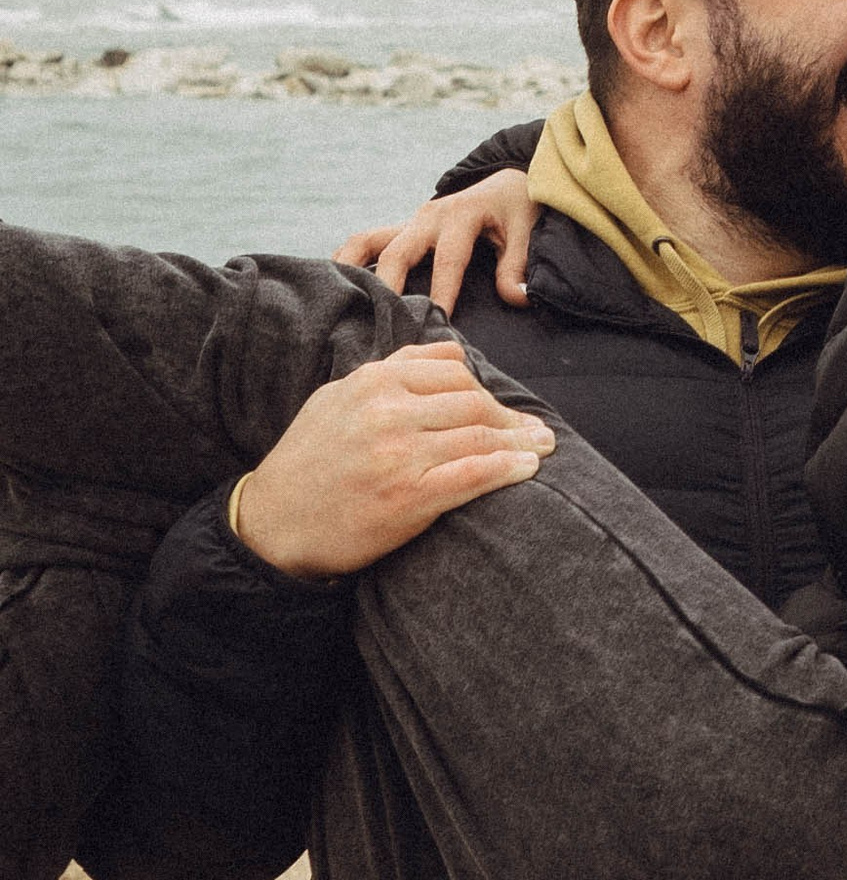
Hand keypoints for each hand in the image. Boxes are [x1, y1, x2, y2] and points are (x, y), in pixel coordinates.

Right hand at [231, 340, 556, 580]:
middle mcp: (388, 410)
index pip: (452, 370)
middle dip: (508, 417)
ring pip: (479, 435)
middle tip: (534, 430)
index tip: (502, 407)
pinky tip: (527, 469)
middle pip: (472, 401)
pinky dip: (507, 469)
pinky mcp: (408, 497)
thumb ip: (390, 372)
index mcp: (374, 380)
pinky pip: (473, 474)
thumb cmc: (308, 461)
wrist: (271, 524)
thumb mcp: (338, 398)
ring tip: (542, 447)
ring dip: (519, 442)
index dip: (486, 389)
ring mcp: (399, 454)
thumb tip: (447, 355)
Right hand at [335, 170, 536, 311]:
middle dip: (387, 289)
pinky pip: (364, 243)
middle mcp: (428, 217)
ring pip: (366, 241)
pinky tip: (335, 289)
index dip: (442, 292)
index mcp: (461, 216)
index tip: (435, 322)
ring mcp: (409, 221)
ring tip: (340, 305)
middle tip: (382, 325)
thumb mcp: (526, 229)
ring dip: (350, 270)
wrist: (504, 181)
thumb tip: (517, 297)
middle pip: (396, 252)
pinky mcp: (400, 229)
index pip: (448, 259)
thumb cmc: (515, 207)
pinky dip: (347, 262)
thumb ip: (518, 264)